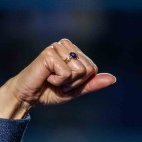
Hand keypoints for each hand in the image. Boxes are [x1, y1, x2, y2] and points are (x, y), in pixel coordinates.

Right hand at [0, 39, 115, 118]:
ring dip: (66, 82)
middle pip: (88, 69)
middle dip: (75, 83)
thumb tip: (113, 78)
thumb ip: (93, 84)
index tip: (66, 83)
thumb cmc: (50, 91)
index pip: (93, 69)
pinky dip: (58, 81)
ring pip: (79, 71)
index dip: (81, 82)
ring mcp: (57, 47)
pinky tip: (47, 77)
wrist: (28, 96)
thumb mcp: (76, 90)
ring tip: (52, 79)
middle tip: (58, 82)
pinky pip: (67, 73)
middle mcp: (65, 45)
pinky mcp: (49, 53)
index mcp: (73, 51)